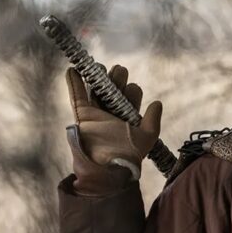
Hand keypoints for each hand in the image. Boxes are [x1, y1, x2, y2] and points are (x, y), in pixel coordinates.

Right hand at [65, 64, 161, 194]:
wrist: (107, 165)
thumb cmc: (128, 153)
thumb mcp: (148, 136)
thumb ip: (153, 120)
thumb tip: (158, 103)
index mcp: (128, 119)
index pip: (130, 100)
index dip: (133, 92)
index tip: (134, 88)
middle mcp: (112, 115)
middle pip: (114, 92)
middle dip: (118, 79)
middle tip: (121, 70)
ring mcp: (97, 114)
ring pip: (97, 91)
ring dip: (99, 78)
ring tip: (102, 67)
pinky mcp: (83, 115)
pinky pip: (77, 96)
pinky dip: (74, 82)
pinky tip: (74, 69)